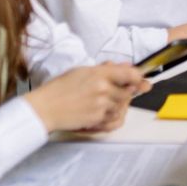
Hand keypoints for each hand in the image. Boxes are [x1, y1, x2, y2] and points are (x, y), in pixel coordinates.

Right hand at [25, 63, 149, 133]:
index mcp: (100, 73)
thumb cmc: (59, 88)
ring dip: (117, 105)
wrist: (44, 108)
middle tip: (115, 93)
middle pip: (128, 92)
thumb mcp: (82, 71)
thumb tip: (124, 66)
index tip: (141, 81)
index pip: (130, 74)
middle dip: (125, 93)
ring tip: (102, 103)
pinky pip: (114, 118)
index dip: (138, 78)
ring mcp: (102, 105)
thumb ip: (105, 69)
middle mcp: (103, 88)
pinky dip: (111, 116)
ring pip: (122, 106)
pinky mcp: (97, 119)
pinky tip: (101, 113)